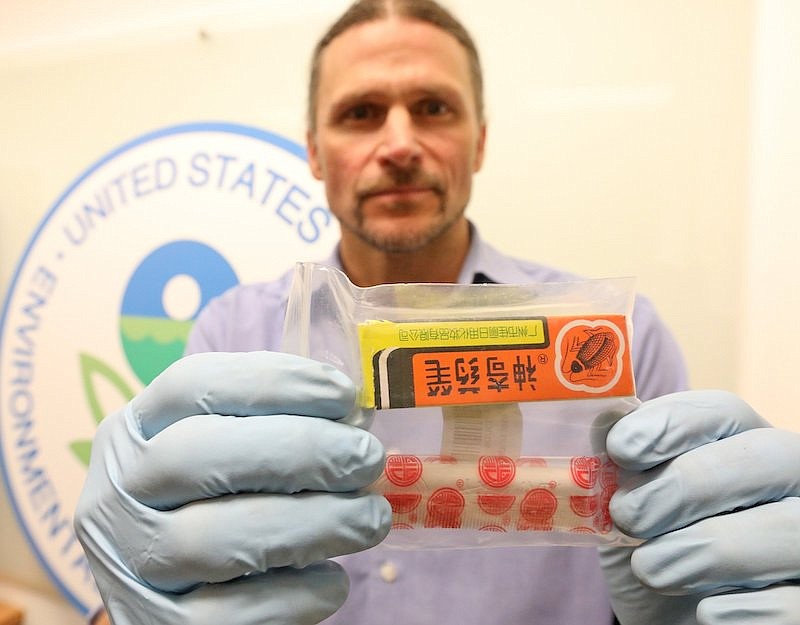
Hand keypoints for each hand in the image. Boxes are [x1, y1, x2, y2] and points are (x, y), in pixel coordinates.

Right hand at [74, 351, 390, 624]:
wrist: (177, 604)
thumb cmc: (217, 506)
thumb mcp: (228, 456)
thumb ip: (277, 429)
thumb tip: (355, 421)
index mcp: (132, 433)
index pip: (190, 384)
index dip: (272, 381)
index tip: (344, 393)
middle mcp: (115, 495)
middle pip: (196, 453)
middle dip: (298, 449)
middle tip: (368, 456)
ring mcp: (129, 567)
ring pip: (216, 539)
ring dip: (313, 523)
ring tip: (372, 519)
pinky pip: (233, 614)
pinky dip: (297, 592)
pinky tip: (333, 579)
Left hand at [600, 390, 799, 623]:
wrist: (671, 619)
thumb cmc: (653, 550)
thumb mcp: (625, 503)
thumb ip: (617, 460)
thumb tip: (603, 416)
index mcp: (742, 445)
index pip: (725, 410)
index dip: (673, 422)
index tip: (621, 449)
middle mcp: (791, 482)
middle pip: (768, 455)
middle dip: (689, 484)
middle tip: (628, 517)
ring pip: (793, 527)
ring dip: (712, 548)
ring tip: (651, 570)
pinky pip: (797, 603)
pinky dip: (747, 609)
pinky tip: (705, 613)